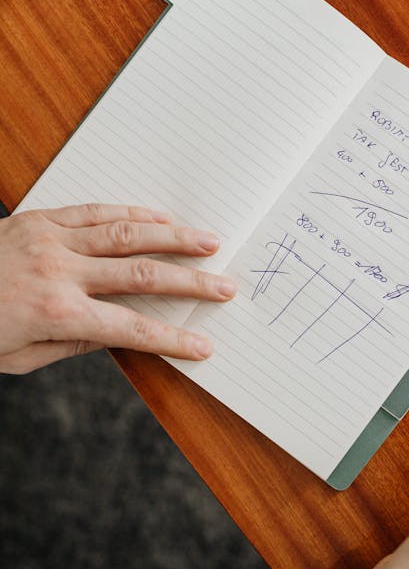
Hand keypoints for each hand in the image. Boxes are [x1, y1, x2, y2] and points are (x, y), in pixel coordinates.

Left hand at [0, 204, 235, 373]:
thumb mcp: (21, 357)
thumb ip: (74, 344)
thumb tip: (119, 337)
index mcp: (58, 315)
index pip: (133, 330)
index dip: (173, 340)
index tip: (204, 345)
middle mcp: (60, 273)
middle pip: (142, 275)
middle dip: (191, 282)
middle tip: (226, 285)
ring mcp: (50, 239)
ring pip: (126, 233)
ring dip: (173, 237)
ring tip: (208, 241)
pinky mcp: (39, 218)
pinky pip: (94, 211)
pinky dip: (131, 213)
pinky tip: (159, 217)